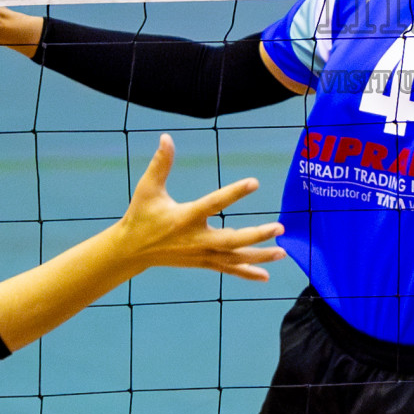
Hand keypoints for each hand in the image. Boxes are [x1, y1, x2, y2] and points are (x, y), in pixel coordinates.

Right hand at [111, 135, 285, 279]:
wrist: (131, 251)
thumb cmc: (141, 216)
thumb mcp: (147, 189)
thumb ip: (160, 164)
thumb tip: (166, 137)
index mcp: (185, 217)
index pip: (214, 204)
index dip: (233, 194)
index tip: (254, 182)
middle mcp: (196, 239)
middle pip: (231, 240)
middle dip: (256, 236)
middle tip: (279, 228)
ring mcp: (200, 254)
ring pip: (234, 258)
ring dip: (259, 255)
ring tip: (282, 251)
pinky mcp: (202, 262)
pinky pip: (228, 269)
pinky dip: (247, 272)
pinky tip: (266, 276)